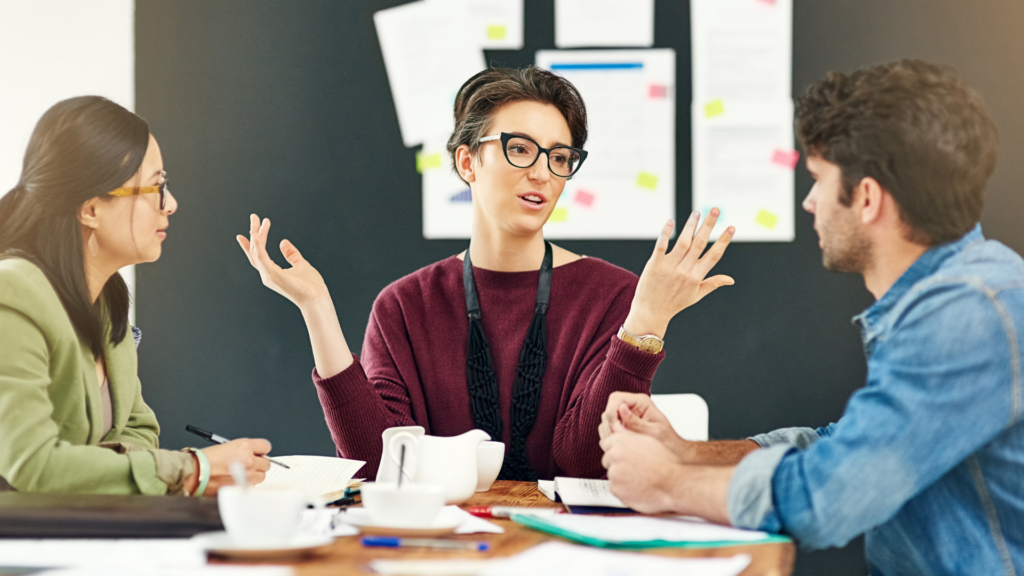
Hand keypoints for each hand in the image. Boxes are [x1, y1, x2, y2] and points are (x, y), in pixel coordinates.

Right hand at [184, 438, 273, 495]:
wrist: (194, 473)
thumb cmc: (205, 460)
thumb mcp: (226, 446)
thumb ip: (243, 450)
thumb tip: (252, 454)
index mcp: (244, 446)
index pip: (266, 446)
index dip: (261, 450)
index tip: (257, 453)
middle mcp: (249, 460)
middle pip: (266, 463)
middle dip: (258, 464)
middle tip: (248, 465)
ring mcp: (247, 475)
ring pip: (261, 476)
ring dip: (253, 476)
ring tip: (240, 475)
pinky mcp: (243, 487)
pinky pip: (251, 486)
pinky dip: (246, 485)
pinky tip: (235, 482)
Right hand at [236, 214, 328, 308]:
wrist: (316, 298)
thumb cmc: (311, 286)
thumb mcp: (301, 264)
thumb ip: (291, 254)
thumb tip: (283, 242)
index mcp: (272, 272)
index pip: (258, 255)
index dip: (252, 243)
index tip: (249, 230)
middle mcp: (267, 274)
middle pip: (255, 251)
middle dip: (253, 233)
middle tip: (254, 217)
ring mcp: (268, 275)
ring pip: (256, 252)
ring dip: (255, 235)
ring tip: (256, 221)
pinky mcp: (272, 275)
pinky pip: (261, 257)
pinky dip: (257, 246)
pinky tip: (256, 234)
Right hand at [599, 392, 688, 458]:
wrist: (673, 451)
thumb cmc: (667, 441)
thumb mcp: (654, 432)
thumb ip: (636, 422)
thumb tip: (621, 409)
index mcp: (642, 402)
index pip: (617, 398)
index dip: (611, 412)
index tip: (612, 427)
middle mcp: (632, 405)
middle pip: (610, 407)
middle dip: (608, 422)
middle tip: (611, 437)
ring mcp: (626, 415)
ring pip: (607, 417)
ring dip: (607, 430)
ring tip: (614, 444)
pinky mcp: (623, 425)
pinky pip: (610, 427)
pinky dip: (609, 435)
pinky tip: (616, 445)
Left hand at [600, 422, 684, 513]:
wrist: (674, 483)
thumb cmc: (665, 462)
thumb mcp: (647, 440)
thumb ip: (628, 435)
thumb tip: (616, 427)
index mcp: (621, 440)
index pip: (606, 443)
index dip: (616, 450)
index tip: (623, 456)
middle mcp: (614, 454)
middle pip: (607, 460)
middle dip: (618, 464)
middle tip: (634, 469)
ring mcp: (614, 472)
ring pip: (612, 475)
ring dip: (621, 478)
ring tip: (639, 479)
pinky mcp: (615, 489)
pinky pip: (615, 488)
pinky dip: (623, 490)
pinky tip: (638, 487)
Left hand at [624, 209, 734, 337]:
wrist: (651, 312)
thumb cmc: (675, 303)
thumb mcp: (696, 295)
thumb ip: (713, 283)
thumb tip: (731, 279)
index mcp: (697, 277)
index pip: (714, 255)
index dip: (723, 240)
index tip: (731, 226)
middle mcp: (685, 270)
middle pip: (699, 244)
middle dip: (709, 225)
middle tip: (715, 209)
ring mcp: (669, 267)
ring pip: (682, 242)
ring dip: (690, 226)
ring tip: (697, 213)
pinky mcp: (654, 265)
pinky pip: (661, 246)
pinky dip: (666, 233)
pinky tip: (671, 222)